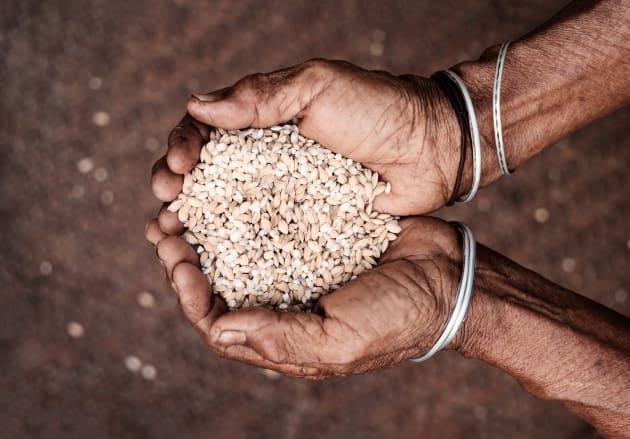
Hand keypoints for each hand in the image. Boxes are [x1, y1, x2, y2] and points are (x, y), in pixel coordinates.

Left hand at [146, 216, 472, 377]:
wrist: (447, 276)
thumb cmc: (399, 318)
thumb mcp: (339, 342)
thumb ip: (280, 340)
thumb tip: (217, 329)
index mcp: (283, 334)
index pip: (216, 321)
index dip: (188, 294)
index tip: (178, 260)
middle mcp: (283, 299)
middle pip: (217, 283)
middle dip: (184, 257)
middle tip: (164, 224)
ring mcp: (298, 264)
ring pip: (236, 247)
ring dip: (205, 227)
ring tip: (182, 201)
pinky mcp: (314, 232)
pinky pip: (269, 219)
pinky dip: (243, 205)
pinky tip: (227, 183)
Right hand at [151, 59, 463, 222]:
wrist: (431, 148)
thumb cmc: (378, 109)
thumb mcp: (317, 87)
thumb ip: (260, 96)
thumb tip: (197, 106)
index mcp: (263, 120)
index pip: (205, 132)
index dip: (182, 149)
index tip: (178, 170)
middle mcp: (267, 159)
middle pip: (207, 175)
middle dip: (177, 189)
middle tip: (165, 206)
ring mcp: (284, 194)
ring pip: (228, 209)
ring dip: (196, 222)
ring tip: (172, 236)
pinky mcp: (304, 225)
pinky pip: (264, 237)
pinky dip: (236, 247)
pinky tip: (215, 260)